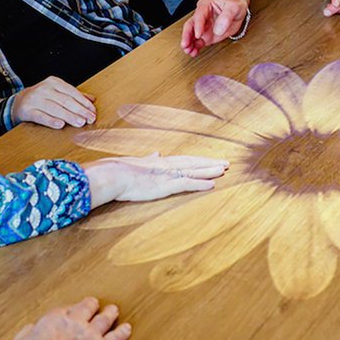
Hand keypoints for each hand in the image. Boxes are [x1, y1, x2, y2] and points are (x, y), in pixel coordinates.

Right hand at [6, 297, 130, 339]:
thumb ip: (24, 335)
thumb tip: (30, 330)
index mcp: (53, 319)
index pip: (66, 309)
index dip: (71, 310)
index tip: (74, 311)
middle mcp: (74, 322)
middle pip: (87, 308)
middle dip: (92, 306)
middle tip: (95, 304)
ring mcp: (89, 334)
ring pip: (104, 318)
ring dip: (110, 313)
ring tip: (114, 310)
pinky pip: (116, 337)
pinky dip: (123, 332)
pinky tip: (127, 329)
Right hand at [11, 76, 95, 128]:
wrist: (19, 102)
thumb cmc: (43, 98)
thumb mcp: (57, 92)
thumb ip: (74, 95)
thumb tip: (92, 99)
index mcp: (54, 82)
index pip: (72, 92)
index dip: (84, 102)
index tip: (93, 111)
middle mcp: (44, 89)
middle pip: (66, 101)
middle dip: (80, 110)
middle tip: (90, 119)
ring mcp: (35, 100)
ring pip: (55, 109)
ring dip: (69, 116)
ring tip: (81, 123)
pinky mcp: (28, 111)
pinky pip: (41, 116)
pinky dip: (51, 121)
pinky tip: (61, 125)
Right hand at [84, 154, 227, 206]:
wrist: (112, 175)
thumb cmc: (119, 170)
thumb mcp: (136, 162)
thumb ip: (148, 159)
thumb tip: (156, 153)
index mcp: (160, 162)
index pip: (185, 159)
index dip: (199, 160)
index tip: (211, 160)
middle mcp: (167, 166)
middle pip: (193, 163)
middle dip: (210, 163)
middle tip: (226, 163)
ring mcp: (167, 175)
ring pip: (194, 171)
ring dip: (210, 170)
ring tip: (224, 170)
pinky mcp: (165, 185)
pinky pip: (187, 184)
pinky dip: (200, 184)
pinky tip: (212, 184)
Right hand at [180, 0, 248, 56]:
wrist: (238, 11)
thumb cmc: (235, 6)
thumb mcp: (234, 7)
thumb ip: (227, 16)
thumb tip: (218, 29)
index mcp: (206, 5)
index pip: (198, 15)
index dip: (198, 26)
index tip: (198, 35)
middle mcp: (202, 16)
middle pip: (190, 25)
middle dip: (186, 36)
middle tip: (185, 44)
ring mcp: (203, 27)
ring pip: (191, 35)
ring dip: (188, 44)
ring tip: (188, 51)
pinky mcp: (206, 36)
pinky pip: (198, 42)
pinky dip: (195, 48)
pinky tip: (194, 52)